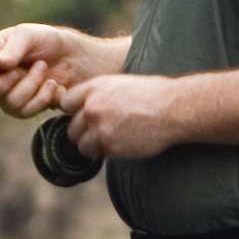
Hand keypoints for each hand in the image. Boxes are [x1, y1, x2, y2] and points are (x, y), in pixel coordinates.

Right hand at [0, 24, 103, 118]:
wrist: (76, 59)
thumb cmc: (48, 41)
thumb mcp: (29, 35)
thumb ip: (11, 48)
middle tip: (14, 73)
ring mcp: (6, 96)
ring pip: (6, 102)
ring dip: (29, 84)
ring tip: (43, 68)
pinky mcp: (24, 109)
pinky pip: (25, 111)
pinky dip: (42, 96)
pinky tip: (53, 85)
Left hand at [59, 73, 190, 161]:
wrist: (172, 109)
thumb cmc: (153, 94)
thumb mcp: (120, 84)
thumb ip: (99, 95)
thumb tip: (85, 106)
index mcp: (94, 89)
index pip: (66, 103)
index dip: (73, 111)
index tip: (82, 115)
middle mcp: (92, 108)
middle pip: (71, 127)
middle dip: (82, 131)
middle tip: (98, 132)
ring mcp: (100, 129)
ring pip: (81, 145)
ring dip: (92, 145)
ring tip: (109, 141)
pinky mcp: (111, 147)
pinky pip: (99, 154)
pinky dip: (108, 152)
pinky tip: (123, 144)